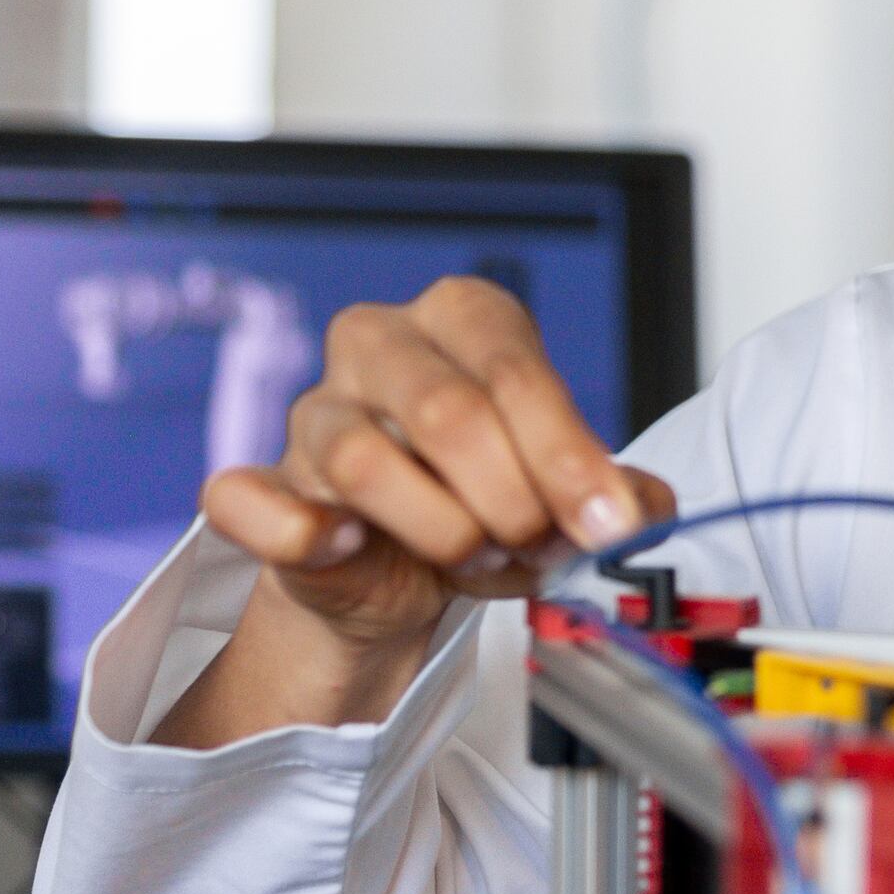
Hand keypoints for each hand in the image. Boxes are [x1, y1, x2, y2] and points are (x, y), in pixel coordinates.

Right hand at [163, 278, 673, 741]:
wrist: (398, 574)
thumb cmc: (483, 502)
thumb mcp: (562, 492)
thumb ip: (612, 494)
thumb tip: (644, 510)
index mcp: (462, 319)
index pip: (514, 370)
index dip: (567, 458)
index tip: (607, 524)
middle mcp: (379, 344)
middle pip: (447, 411)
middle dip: (511, 500)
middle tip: (536, 545)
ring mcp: (313, 412)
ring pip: (364, 461)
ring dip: (441, 531)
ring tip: (472, 555)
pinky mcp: (263, 485)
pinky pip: (249, 499)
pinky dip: (302, 533)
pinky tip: (350, 548)